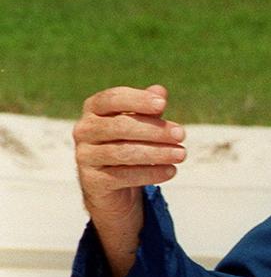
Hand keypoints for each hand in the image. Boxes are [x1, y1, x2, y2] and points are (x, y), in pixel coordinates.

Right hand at [72, 84, 185, 276]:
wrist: (111, 185)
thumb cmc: (127, 143)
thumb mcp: (140, 124)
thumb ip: (148, 109)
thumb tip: (160, 91)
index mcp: (93, 109)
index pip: (113, 98)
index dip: (138, 99)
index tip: (163, 104)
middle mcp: (84, 130)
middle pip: (121, 126)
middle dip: (155, 130)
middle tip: (182, 134)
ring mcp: (85, 156)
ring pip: (124, 152)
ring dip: (157, 153)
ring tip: (181, 154)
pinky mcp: (92, 180)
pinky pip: (124, 176)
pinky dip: (150, 173)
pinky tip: (171, 171)